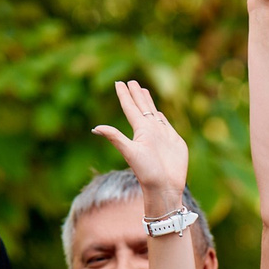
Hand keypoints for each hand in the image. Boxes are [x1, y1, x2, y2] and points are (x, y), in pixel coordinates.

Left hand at [90, 80, 190, 211]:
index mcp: (140, 131)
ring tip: (143, 91)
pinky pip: (166, 124)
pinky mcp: (174, 141)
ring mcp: (162, 135)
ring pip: (153, 113)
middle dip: (136, 94)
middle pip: (141, 107)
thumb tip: (95, 128)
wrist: (166, 187)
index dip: (125, 95)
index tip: (119, 83)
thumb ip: (115, 138)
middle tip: (131, 81)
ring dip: (148, 102)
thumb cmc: (148, 172)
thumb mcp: (130, 152)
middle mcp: (150, 131)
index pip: (130, 108)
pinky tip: (158, 112)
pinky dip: (161, 117)